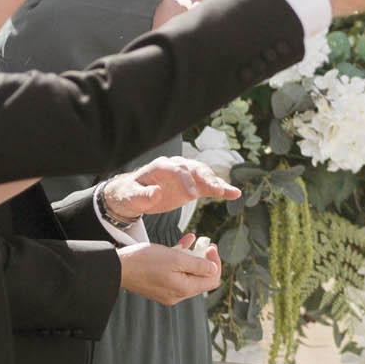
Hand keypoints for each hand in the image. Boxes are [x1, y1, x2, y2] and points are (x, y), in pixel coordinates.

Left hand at [102, 157, 238, 222]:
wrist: (134, 195)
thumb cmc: (130, 195)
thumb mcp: (131, 197)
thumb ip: (143, 195)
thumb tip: (156, 192)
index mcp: (161, 166)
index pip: (177, 170)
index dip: (186, 181)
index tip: (193, 195)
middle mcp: (177, 166)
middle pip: (196, 169)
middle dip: (208, 179)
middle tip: (217, 191)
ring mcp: (187, 175)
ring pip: (206, 175)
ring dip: (218, 184)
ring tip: (231, 193)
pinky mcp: (193, 185)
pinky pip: (209, 186)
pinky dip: (221, 189)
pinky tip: (234, 194)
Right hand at [118, 233, 220, 305]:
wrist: (116, 267)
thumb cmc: (145, 261)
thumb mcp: (176, 259)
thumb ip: (198, 265)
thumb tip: (213, 269)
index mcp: (183, 289)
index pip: (212, 280)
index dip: (215, 263)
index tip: (211, 247)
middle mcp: (176, 294)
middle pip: (201, 278)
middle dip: (205, 260)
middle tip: (206, 244)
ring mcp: (166, 291)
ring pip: (188, 273)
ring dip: (193, 257)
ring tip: (195, 241)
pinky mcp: (157, 285)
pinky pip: (175, 273)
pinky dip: (180, 259)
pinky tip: (183, 242)